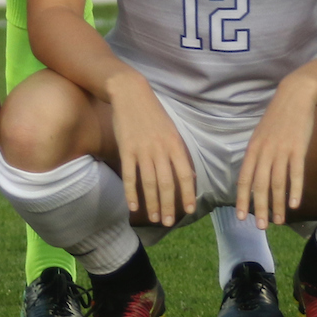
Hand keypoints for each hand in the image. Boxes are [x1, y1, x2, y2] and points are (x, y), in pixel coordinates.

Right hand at [107, 73, 198, 229]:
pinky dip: (131, 193)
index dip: (188, 194)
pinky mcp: (126, 149)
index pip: (185, 174)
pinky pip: (130, 175)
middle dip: (168, 206)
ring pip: (149, 183)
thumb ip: (180, 154)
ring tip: (153, 218)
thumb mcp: (172, 131)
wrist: (131, 93)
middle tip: (168, 222)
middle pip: (166, 183)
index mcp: (175, 144)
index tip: (189, 210)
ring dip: (152, 203)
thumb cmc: (153, 114)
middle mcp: (160, 149)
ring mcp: (142, 149)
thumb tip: (191, 178)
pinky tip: (133, 207)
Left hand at [232, 74, 316, 226]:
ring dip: (277, 204)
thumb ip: (257, 155)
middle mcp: (264, 151)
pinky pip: (295, 173)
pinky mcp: (298, 148)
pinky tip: (293, 205)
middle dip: (259, 208)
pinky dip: (294, 190)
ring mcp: (281, 150)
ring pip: (277, 183)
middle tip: (260, 227)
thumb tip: (253, 177)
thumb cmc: (278, 118)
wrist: (295, 96)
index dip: (242, 198)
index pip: (244, 178)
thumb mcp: (261, 135)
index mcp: (253, 149)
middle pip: (259, 185)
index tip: (241, 216)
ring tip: (278, 221)